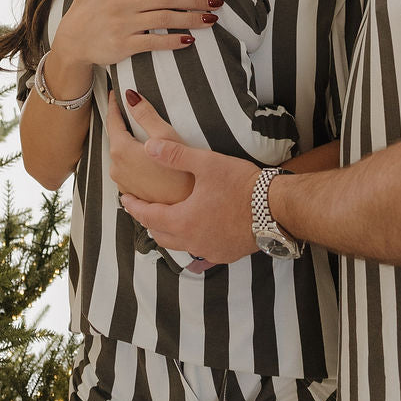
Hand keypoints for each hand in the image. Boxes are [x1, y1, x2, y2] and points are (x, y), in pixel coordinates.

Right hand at [51, 0, 219, 70]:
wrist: (70, 41)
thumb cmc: (84, 6)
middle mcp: (123, 1)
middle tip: (217, 1)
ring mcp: (124, 24)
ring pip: (165, 19)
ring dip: (191, 19)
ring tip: (211, 20)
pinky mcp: (124, 45)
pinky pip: (154, 43)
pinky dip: (174, 42)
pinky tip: (190, 40)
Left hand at [106, 90, 192, 202]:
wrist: (189, 208)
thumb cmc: (183, 173)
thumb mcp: (166, 136)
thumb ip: (145, 114)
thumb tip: (130, 96)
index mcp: (121, 151)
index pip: (112, 121)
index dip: (114, 104)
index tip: (115, 93)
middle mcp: (116, 168)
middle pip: (115, 139)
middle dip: (121, 123)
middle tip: (127, 108)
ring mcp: (122, 183)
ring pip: (120, 155)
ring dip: (127, 143)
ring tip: (138, 131)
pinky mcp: (132, 193)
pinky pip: (127, 170)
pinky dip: (133, 160)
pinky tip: (145, 157)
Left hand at [116, 116, 258, 263]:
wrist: (276, 209)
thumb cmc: (241, 185)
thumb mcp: (206, 163)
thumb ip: (175, 154)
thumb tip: (148, 146)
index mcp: (182, 220)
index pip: (147, 216)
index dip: (134, 207)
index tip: (124, 200)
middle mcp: (192, 241)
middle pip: (160, 234)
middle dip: (149, 221)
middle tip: (143, 208)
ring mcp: (210, 250)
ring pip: (179, 244)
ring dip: (169, 231)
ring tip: (168, 217)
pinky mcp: (226, 254)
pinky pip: (200, 248)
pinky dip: (192, 238)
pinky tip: (198, 226)